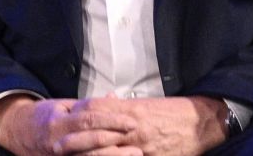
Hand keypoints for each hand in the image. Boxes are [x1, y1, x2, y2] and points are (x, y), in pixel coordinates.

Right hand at [0, 94, 141, 154]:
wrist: (16, 132)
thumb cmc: (44, 117)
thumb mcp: (62, 105)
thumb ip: (87, 105)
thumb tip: (113, 98)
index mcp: (59, 122)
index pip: (89, 119)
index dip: (112, 120)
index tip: (131, 121)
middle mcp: (58, 140)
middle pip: (91, 138)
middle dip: (116, 137)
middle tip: (136, 135)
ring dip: (114, 155)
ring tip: (134, 152)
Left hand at [71, 95, 227, 155]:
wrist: (197, 124)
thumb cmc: (169, 114)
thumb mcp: (143, 105)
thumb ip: (121, 105)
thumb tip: (103, 101)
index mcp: (128, 111)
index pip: (95, 111)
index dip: (77, 115)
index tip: (62, 120)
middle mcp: (131, 128)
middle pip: (96, 134)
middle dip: (74, 141)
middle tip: (55, 146)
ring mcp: (139, 147)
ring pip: (107, 153)